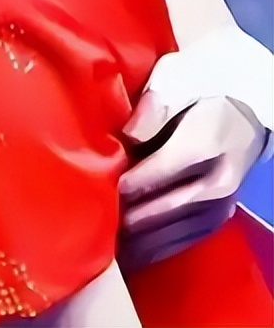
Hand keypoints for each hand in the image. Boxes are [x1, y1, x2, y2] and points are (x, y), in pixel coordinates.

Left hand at [117, 92, 266, 270]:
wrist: (243, 107)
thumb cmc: (199, 87)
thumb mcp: (176, 80)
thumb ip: (154, 106)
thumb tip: (130, 135)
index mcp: (207, 141)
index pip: (163, 168)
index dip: (130, 181)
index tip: (100, 188)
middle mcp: (219, 178)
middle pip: (167, 206)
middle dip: (127, 215)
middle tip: (89, 221)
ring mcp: (221, 202)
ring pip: (176, 230)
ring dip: (139, 239)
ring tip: (101, 242)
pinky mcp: (218, 216)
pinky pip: (186, 239)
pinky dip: (156, 247)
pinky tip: (128, 251)